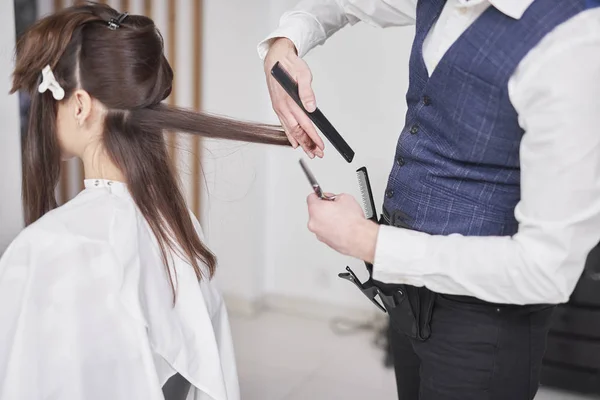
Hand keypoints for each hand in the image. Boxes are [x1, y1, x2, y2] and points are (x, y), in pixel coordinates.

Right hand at [264, 38, 323, 158]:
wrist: (275, 59)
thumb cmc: (289, 65)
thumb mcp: (303, 74)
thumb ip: (306, 92)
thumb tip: (311, 107)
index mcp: (288, 100)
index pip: (304, 124)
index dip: (313, 136)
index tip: (320, 145)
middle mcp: (282, 107)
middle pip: (296, 132)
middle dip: (308, 144)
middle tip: (317, 153)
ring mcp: (279, 109)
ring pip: (290, 131)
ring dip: (300, 143)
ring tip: (309, 152)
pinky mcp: (278, 108)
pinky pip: (285, 126)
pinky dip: (291, 136)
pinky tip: (296, 143)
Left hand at [307, 193, 378, 262]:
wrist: (358, 238)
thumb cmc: (352, 221)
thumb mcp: (345, 198)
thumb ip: (334, 197)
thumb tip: (334, 200)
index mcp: (315, 209)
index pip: (311, 197)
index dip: (320, 196)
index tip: (323, 196)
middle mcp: (313, 222)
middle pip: (315, 211)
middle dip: (324, 208)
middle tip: (336, 208)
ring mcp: (318, 233)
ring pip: (320, 222)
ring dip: (327, 220)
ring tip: (341, 219)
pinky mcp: (324, 241)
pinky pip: (325, 231)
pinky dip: (331, 229)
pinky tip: (341, 227)